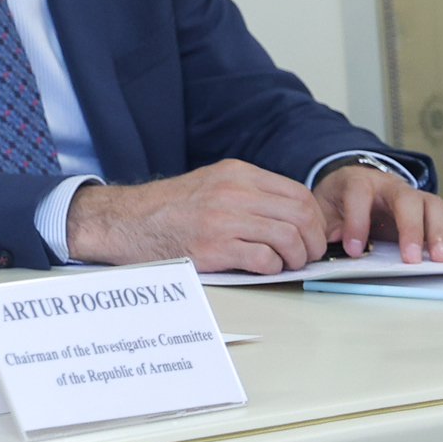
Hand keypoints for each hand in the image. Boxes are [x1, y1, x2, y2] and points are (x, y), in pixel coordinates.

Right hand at [66, 160, 327, 273]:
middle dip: (313, 241)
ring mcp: (224, 219)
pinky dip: (273, 268)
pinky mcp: (214, 248)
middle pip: (301, 215)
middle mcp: (233, 192)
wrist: (127, 221)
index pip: (298, 193)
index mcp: (236, 173)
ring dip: (296, 258)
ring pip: (289, 238)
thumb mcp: (211, 184)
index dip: (315, 219)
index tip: (312, 234)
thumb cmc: (168, 208)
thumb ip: (248, 193)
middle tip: (308, 255)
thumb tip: (291, 217)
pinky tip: (264, 268)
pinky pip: (265, 259)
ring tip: (287, 264)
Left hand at [312, 164, 442, 263]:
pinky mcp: (428, 209)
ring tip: (440, 258)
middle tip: (411, 259)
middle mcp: (389, 185)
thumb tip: (328, 250)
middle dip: (410, 229)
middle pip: (406, 198)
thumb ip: (325, 227)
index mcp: (357, 181)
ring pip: (433, 205)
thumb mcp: (323, 211)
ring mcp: (412, 196)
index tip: (355, 251)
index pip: (359, 194)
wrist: (351, 187)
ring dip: (439, 232)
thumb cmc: (338, 202)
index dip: (357, 222)